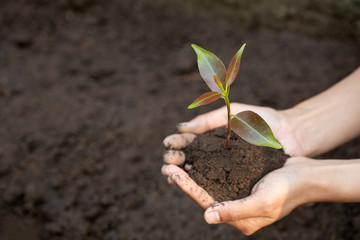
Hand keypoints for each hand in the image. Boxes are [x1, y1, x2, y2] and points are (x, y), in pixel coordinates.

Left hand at [161, 103, 308, 233]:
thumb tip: (207, 216)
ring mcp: (236, 194)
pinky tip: (194, 155)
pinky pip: (217, 173)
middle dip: (183, 179)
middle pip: (202, 192)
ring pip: (207, 182)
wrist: (306, 175)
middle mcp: (234, 207)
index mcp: (237, 218)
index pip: (205, 201)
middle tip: (166, 164)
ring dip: (191, 170)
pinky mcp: (239, 181)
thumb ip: (235, 211)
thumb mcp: (263, 202)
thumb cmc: (287, 190)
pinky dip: (204, 164)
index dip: (186, 187)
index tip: (171, 172)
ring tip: (174, 159)